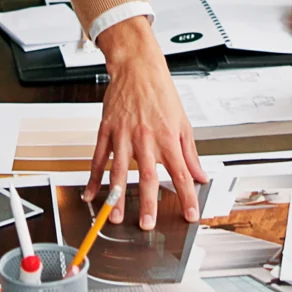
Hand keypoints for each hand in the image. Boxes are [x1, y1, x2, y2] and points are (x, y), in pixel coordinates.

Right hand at [87, 21, 206, 229]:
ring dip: (117, 196)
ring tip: (116, 217)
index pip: (181, 173)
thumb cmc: (161, 93)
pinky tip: (91, 195)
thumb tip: (200, 174)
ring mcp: (124, 135)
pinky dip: (93, 178)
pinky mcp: (106, 130)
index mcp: (168, 137)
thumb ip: (190, 153)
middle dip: (148, 202)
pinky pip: (98, 159)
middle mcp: (146, 138)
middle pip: (148, 176)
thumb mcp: (183, 123)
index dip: (187, 196)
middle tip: (147, 224)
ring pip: (120, 171)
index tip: (190, 215)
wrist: (137, 68)